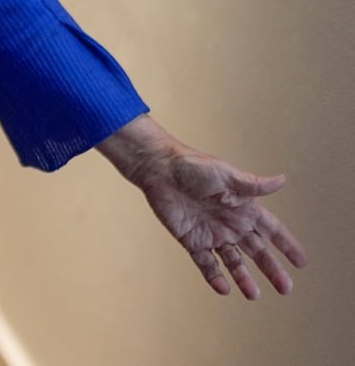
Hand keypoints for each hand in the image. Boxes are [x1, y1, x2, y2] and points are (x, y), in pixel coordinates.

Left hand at [100, 116, 307, 297]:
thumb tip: (282, 180)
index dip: (287, 245)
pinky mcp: (191, 240)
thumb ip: (253, 185)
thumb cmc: (193, 165)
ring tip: (254, 295)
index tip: (301, 262)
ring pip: (234, 262)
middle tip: (286, 288)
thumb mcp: (226, 175)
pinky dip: (214, 276)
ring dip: (244, 278)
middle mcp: (231, 223)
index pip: (272, 230)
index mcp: (243, 207)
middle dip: (272, 270)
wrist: (158, 169)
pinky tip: (223, 288)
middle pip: (257, 251)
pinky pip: (206, 263)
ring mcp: (212, 233)